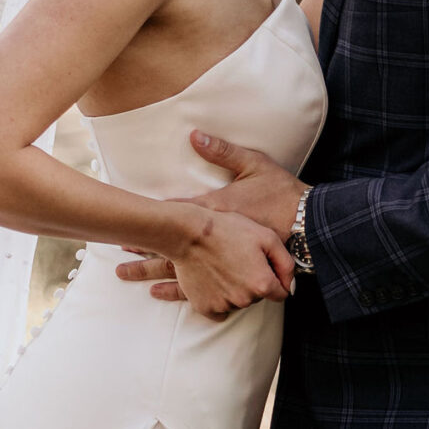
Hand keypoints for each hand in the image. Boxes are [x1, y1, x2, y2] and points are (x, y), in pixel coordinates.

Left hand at [118, 135, 304, 304]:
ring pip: (180, 270)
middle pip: (170, 246)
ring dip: (153, 272)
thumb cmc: (282, 193)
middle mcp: (215, 240)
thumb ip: (222, 151)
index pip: (175, 214)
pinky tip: (163, 294)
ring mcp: (223, 260)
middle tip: (118, 252)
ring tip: (128, 274)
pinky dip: (180, 291)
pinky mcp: (235, 274)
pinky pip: (202, 287)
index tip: (128, 218)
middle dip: (143, 249)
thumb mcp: (254, 165)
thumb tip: (195, 134)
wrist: (310, 224)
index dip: (150, 217)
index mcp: (216, 210)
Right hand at [146, 204, 294, 318]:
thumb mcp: (266, 237)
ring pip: (239, 303)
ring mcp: (223, 305)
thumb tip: (291, 285)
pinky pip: (220, 310)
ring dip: (236, 290)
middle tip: (239, 260)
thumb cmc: (228, 230)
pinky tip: (214, 281)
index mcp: (262, 284)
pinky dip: (219, 299)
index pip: (282, 293)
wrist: (188, 233)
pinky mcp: (205, 307)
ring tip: (224, 266)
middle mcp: (244, 300)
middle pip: (259, 297)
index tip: (263, 266)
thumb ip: (286, 263)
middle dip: (254, 282)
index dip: (275, 279)